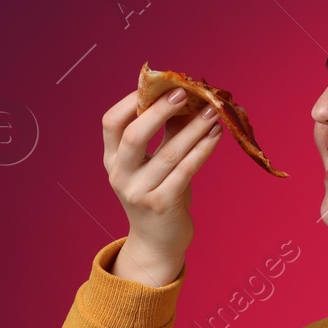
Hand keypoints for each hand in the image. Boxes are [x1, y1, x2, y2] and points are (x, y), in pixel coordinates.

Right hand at [101, 87, 223, 283]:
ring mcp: (139, 192)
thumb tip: (185, 98)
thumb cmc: (159, 195)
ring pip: (168, 153)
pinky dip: (203, 149)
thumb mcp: (155, 164)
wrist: (158, 242)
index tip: (158, 85)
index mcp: (112, 160)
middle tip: (184, 93)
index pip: (111, 123)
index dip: (132, 101)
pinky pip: (186, 171)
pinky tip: (216, 135)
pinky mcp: (162, 204)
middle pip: (134, 135)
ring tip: (212, 112)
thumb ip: (165, 134)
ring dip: (193, 129)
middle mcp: (120, 175)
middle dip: (161, 110)